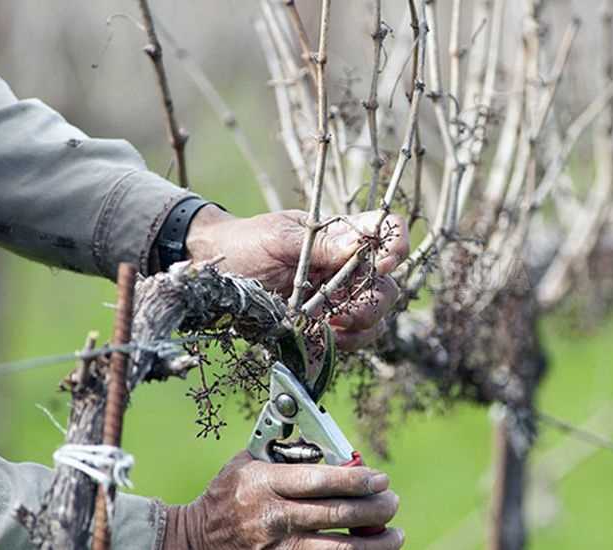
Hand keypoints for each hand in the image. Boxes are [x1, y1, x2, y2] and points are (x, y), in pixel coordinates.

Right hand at [163, 451, 403, 549]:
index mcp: (266, 484)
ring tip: (395, 535)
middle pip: (335, 514)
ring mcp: (276, 549)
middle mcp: (272, 518)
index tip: (380, 478)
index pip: (320, 481)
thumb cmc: (226, 495)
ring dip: (374, 544)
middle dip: (374, 509)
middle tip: (392, 502)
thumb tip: (328, 443)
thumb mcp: (247, 462)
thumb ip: (284, 451)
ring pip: (337, 549)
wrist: (193, 540)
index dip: (356, 480)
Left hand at [186, 207, 408, 349]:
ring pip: (376, 316)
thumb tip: (358, 244)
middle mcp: (347, 268)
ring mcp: (339, 298)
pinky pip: (354, 339)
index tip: (383, 262)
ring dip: (361, 325)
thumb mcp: (279, 238)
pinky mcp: (326, 325)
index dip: (395, 245)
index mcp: (341, 237)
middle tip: (346, 311)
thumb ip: (320, 243)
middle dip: (375, 301)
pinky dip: (345, 343)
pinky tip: (323, 338)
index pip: (386, 232)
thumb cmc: (247, 245)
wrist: (217, 275)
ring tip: (331, 326)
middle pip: (388, 285)